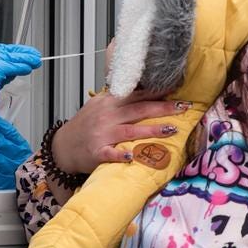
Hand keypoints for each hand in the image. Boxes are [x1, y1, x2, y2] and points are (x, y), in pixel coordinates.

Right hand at [0, 43, 40, 124]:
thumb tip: (7, 74)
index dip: (6, 54)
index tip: (17, 55)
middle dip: (17, 54)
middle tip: (30, 55)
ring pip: (6, 57)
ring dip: (23, 59)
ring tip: (34, 61)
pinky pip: (9, 66)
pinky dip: (20, 66)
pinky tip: (28, 67)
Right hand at [51, 91, 190, 174]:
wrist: (63, 146)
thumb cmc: (85, 126)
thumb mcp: (100, 106)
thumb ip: (119, 99)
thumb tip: (145, 91)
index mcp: (110, 103)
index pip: (137, 95)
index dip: (158, 92)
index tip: (177, 90)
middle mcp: (107, 116)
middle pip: (139, 110)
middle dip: (163, 108)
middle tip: (184, 107)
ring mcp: (102, 135)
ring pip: (130, 131)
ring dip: (151, 129)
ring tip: (170, 129)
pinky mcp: (97, 153)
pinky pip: (110, 154)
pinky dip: (121, 155)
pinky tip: (132, 157)